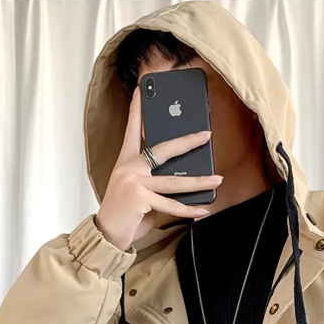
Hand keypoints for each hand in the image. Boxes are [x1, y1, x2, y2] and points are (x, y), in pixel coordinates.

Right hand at [95, 85, 222, 251]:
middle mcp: (129, 168)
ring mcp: (134, 182)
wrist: (106, 233)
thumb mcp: (139, 192)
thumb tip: (185, 182)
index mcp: (126, 162)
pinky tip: (202, 209)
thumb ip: (156, 182)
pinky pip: (170, 204)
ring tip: (217, 178)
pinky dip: (188, 210)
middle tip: (206, 134)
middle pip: (163, 149)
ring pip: (173, 181)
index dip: (137, 110)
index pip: (132, 130)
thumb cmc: (125, 213)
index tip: (141, 90)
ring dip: (199, 181)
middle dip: (187, 141)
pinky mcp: (140, 198)